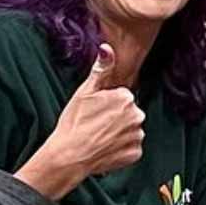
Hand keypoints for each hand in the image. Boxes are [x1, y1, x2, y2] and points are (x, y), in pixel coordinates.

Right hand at [18, 44, 144, 199]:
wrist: (69, 156)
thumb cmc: (74, 123)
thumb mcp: (85, 91)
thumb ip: (101, 68)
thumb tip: (107, 48)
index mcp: (126, 98)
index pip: (121, 97)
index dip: (106, 104)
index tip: (94, 111)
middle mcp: (137, 116)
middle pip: (128, 113)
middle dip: (116, 117)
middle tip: (96, 125)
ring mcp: (137, 136)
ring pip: (131, 130)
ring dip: (120, 133)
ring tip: (100, 137)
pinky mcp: (135, 154)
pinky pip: (131, 148)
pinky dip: (121, 149)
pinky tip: (106, 148)